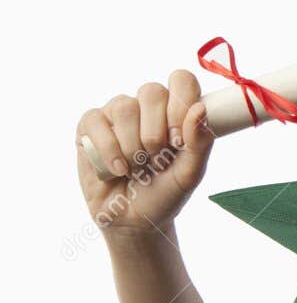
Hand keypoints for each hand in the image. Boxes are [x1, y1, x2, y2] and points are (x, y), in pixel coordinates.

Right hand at [76, 70, 214, 236]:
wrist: (132, 221)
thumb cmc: (163, 195)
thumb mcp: (188, 175)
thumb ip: (199, 144)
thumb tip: (200, 109)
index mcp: (174, 112)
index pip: (181, 80)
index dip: (180, 104)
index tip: (179, 141)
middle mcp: (146, 106)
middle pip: (152, 91)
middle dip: (156, 135)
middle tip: (156, 162)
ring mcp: (117, 112)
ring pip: (125, 108)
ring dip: (133, 148)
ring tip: (136, 170)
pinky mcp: (90, 124)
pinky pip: (98, 123)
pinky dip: (110, 152)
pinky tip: (117, 170)